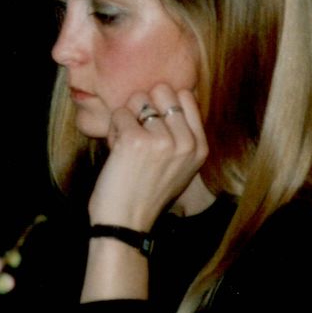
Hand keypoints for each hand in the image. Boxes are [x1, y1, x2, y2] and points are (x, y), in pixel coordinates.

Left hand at [88, 84, 208, 232]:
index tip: (153, 127)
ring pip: (137, 99)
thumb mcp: (179, 166)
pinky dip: (112, 130)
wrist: (125, 222)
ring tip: (126, 146)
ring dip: (125, 119)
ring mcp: (162, 140)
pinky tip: (116, 152)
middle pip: (162, 90)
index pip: (186, 96)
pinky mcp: (135, 140)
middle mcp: (185, 142)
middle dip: (143, 106)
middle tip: (138, 134)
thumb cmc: (145, 192)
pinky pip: (118, 113)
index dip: (161, 104)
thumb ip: (181, 135)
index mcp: (200, 147)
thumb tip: (175, 95)